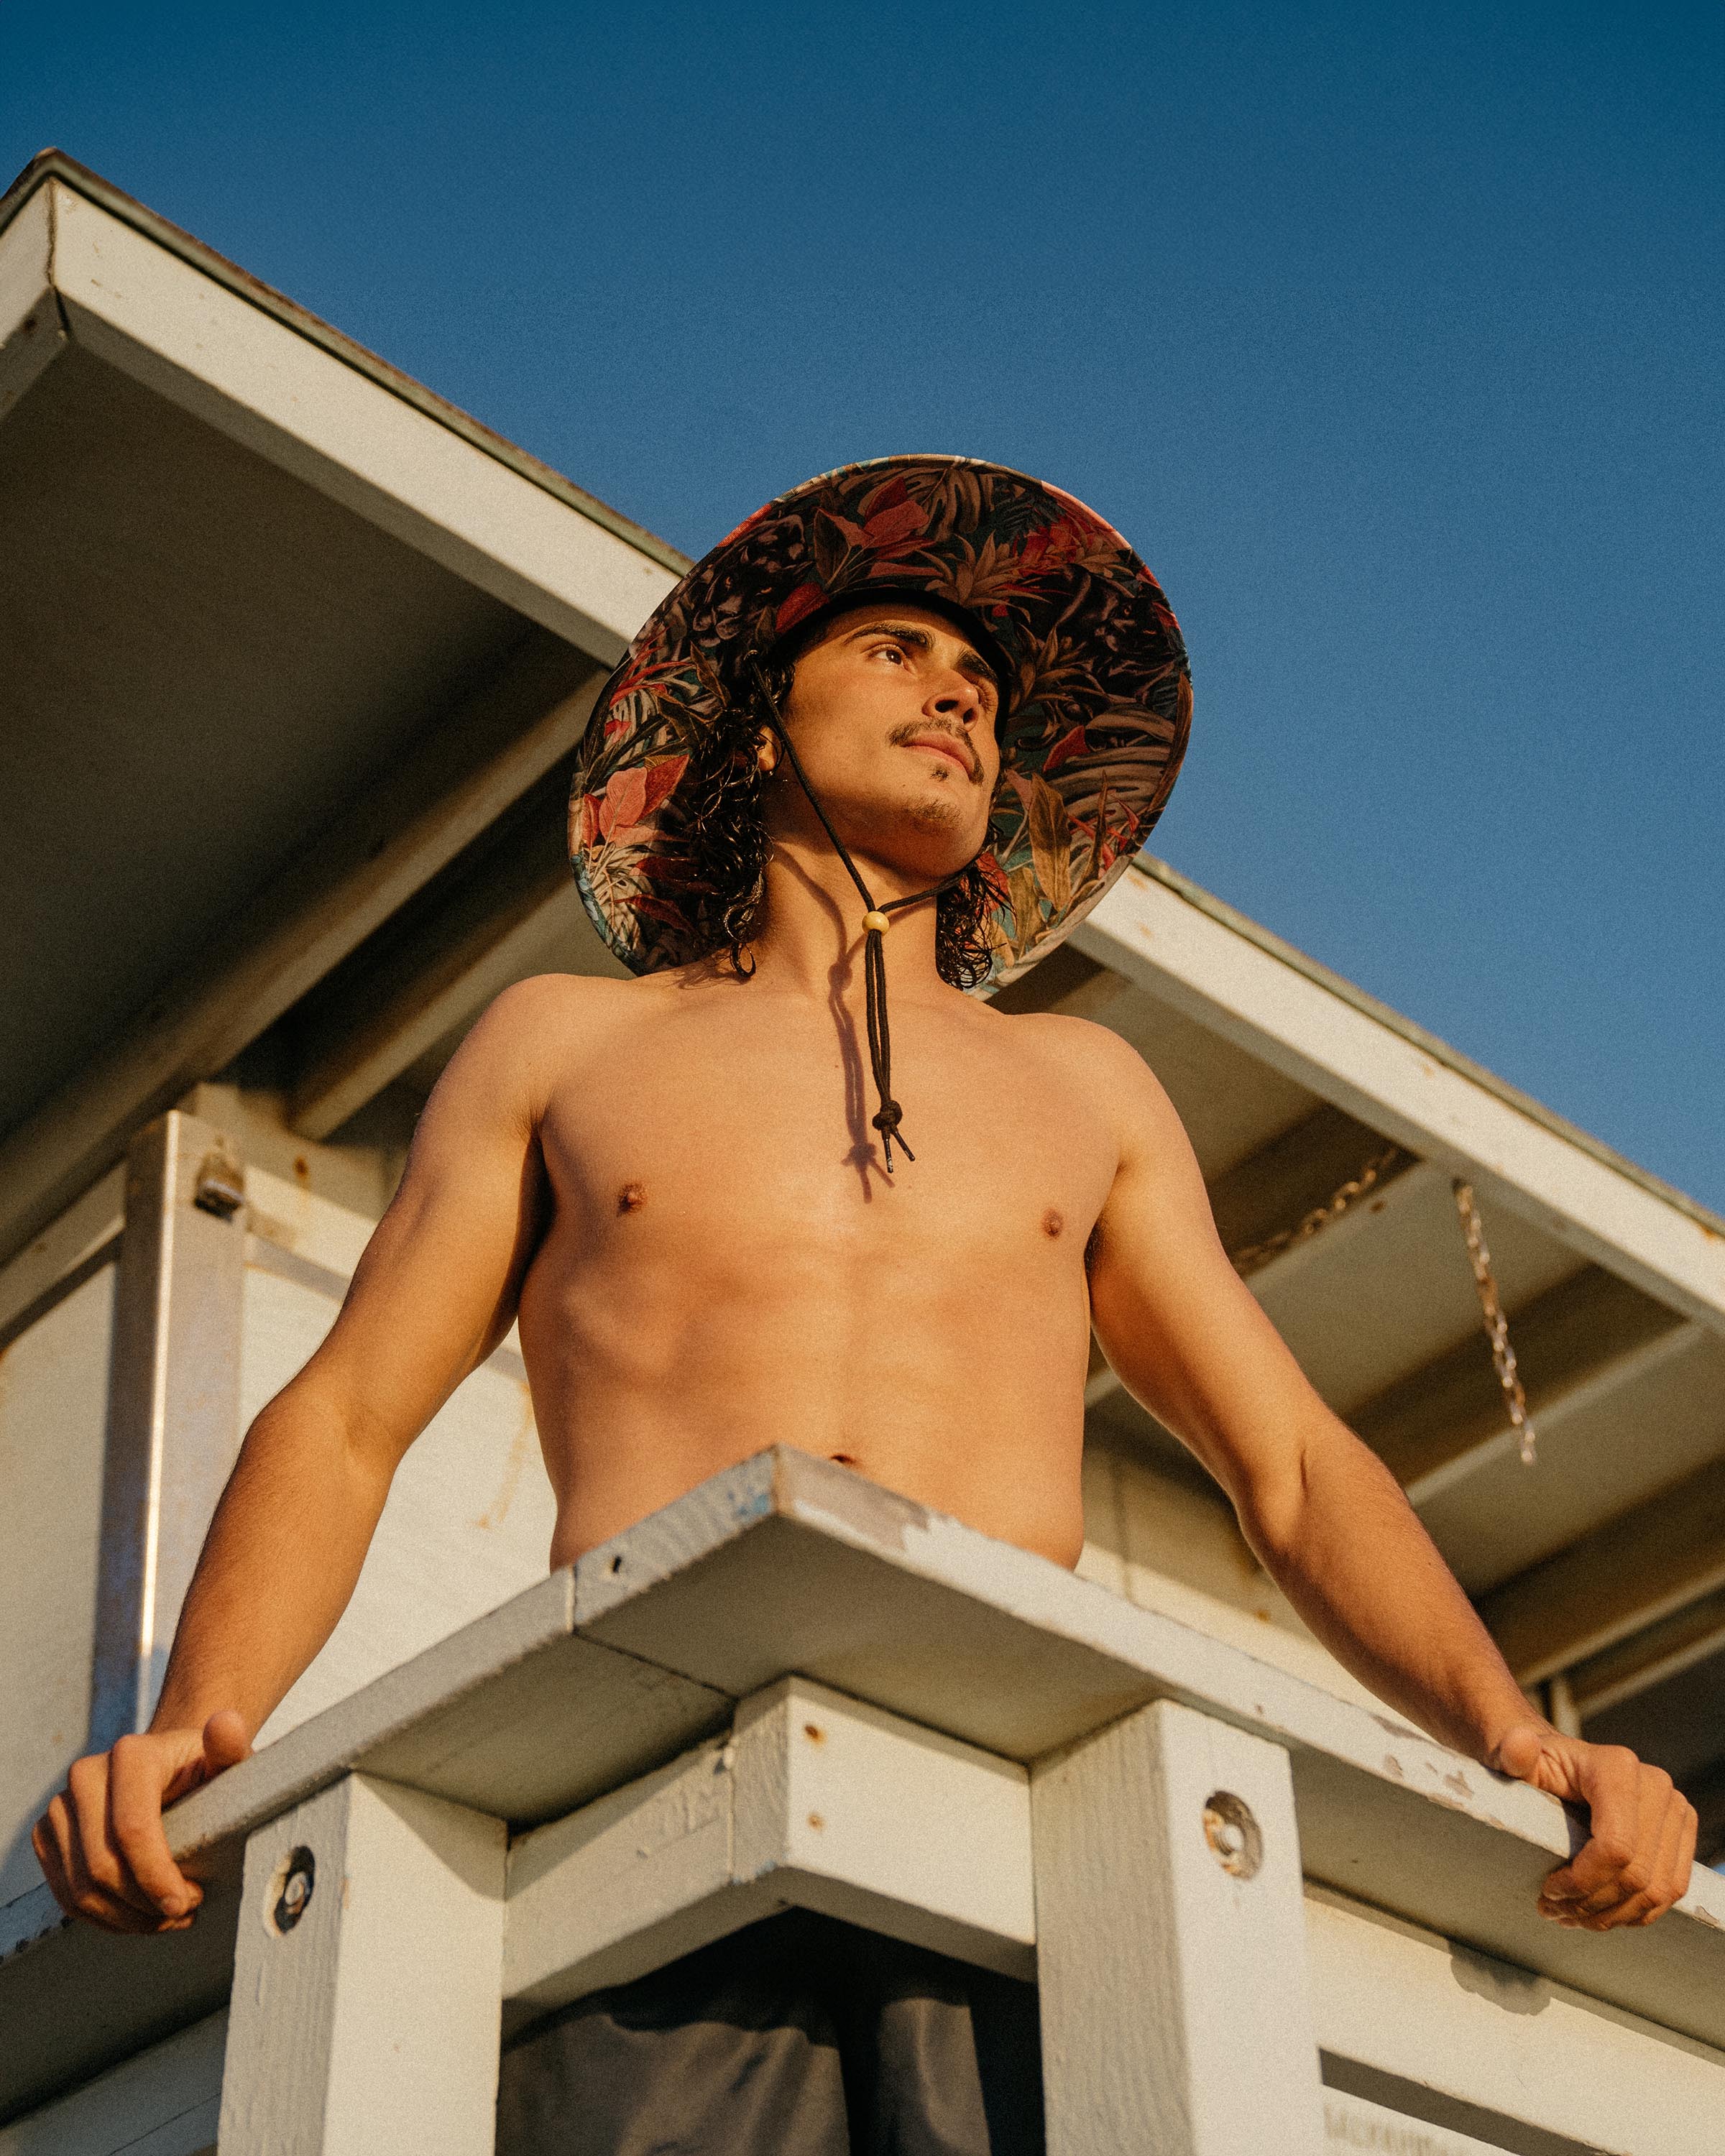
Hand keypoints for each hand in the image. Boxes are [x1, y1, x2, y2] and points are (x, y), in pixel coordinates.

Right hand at [32, 1710, 252, 1933]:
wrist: (164, 1770)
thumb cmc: (200, 1771)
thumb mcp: (223, 1762)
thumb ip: (230, 1747)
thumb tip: (226, 1723)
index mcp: (130, 1754)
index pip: (132, 1829)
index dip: (156, 1875)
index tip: (185, 1903)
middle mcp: (86, 1773)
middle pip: (102, 1865)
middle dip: (144, 1903)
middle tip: (184, 1911)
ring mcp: (60, 1804)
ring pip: (81, 1889)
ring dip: (125, 1917)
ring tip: (166, 1918)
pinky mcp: (46, 1834)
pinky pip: (66, 1894)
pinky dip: (103, 1917)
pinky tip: (138, 1915)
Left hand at [1491, 1720, 1696, 1928]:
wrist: (1556, 1762)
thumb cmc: (1532, 1764)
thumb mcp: (1511, 1755)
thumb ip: (1510, 1752)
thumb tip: (1518, 1745)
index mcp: (1617, 1768)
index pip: (1615, 1847)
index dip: (1583, 1882)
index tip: (1549, 1891)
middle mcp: (1655, 1786)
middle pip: (1636, 1875)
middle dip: (1592, 1904)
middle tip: (1553, 1911)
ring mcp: (1674, 1811)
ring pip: (1655, 1891)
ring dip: (1612, 1915)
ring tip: (1572, 1916)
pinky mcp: (1681, 1835)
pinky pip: (1669, 1890)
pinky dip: (1635, 1911)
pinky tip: (1599, 1913)